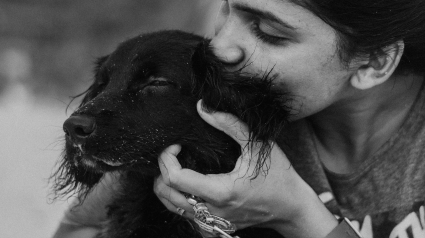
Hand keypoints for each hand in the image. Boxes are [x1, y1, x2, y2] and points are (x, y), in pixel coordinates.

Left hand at [154, 100, 336, 237]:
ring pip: (172, 207)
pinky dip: (180, 200)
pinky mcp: (217, 227)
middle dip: (161, 171)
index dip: (166, 157)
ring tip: (177, 167)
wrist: (292, 207)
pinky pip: (187, 216)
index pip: (175, 178)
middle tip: (173, 154)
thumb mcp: (258, 144)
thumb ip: (229, 123)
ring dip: (167, 186)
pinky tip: (190, 186)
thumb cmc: (279, 175)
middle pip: (166, 194)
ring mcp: (214, 223)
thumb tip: (202, 108)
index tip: (176, 144)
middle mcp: (213, 211)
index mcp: (220, 192)